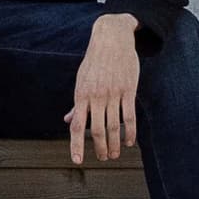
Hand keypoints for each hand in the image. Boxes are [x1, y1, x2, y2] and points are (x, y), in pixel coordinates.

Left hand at [65, 13, 139, 164]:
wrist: (112, 38)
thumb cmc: (95, 61)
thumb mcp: (82, 80)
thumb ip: (77, 104)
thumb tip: (68, 120)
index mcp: (81, 94)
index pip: (77, 126)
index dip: (76, 145)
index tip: (78, 161)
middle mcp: (96, 96)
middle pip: (96, 130)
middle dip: (100, 148)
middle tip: (104, 158)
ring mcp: (113, 93)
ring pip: (114, 126)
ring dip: (115, 144)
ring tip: (115, 154)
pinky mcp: (128, 89)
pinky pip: (129, 116)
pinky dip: (130, 132)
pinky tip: (130, 142)